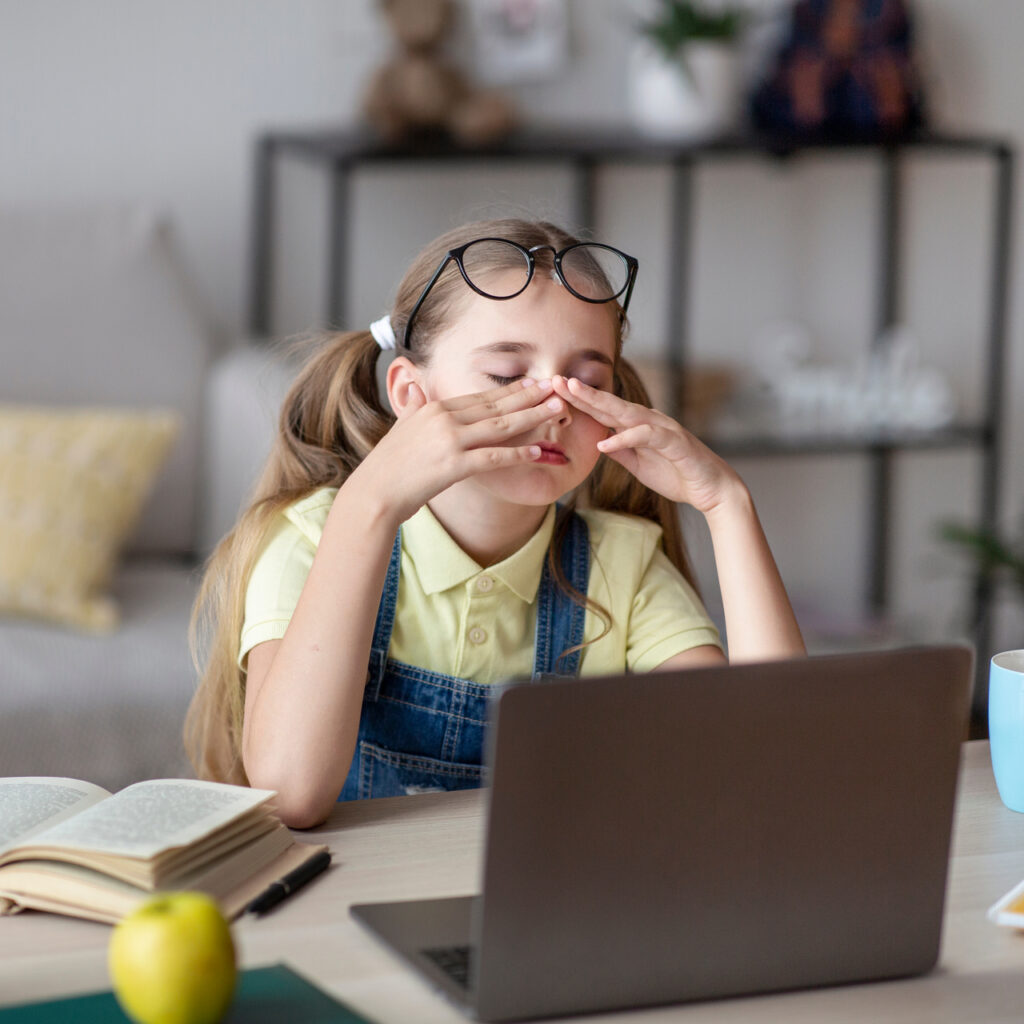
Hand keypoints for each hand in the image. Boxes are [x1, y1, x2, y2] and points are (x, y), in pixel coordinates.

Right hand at [350, 378, 564, 523]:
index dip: (510, 390)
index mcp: (434, 409)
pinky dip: (517, 454)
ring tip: (556, 409)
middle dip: (529, 396)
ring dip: (532, 417)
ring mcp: (449, 441)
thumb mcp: (402, 427)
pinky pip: (492, 457)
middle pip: (496, 406)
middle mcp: (444, 419)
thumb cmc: (388, 466)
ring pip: (500, 426)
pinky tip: (538, 451)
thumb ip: (414, 406)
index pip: (480, 397)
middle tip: (555, 386)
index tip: (533, 383)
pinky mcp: (453, 466)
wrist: (374, 493)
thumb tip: (416, 387)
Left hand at [551, 375, 740, 515]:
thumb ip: (621, 451)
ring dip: (599, 401)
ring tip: (574, 394)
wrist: (711, 489)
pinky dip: (625, 438)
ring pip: (625, 411)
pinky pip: (646, 436)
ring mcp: (662, 428)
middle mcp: (648, 420)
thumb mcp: (638, 465)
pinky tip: (604, 442)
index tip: (553, 391)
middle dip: (581, 391)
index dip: (578, 400)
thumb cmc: (676, 474)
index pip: (603, 410)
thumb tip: (599, 441)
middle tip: (556, 379)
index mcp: (637, 426)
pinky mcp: (674, 442)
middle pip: (609, 403)